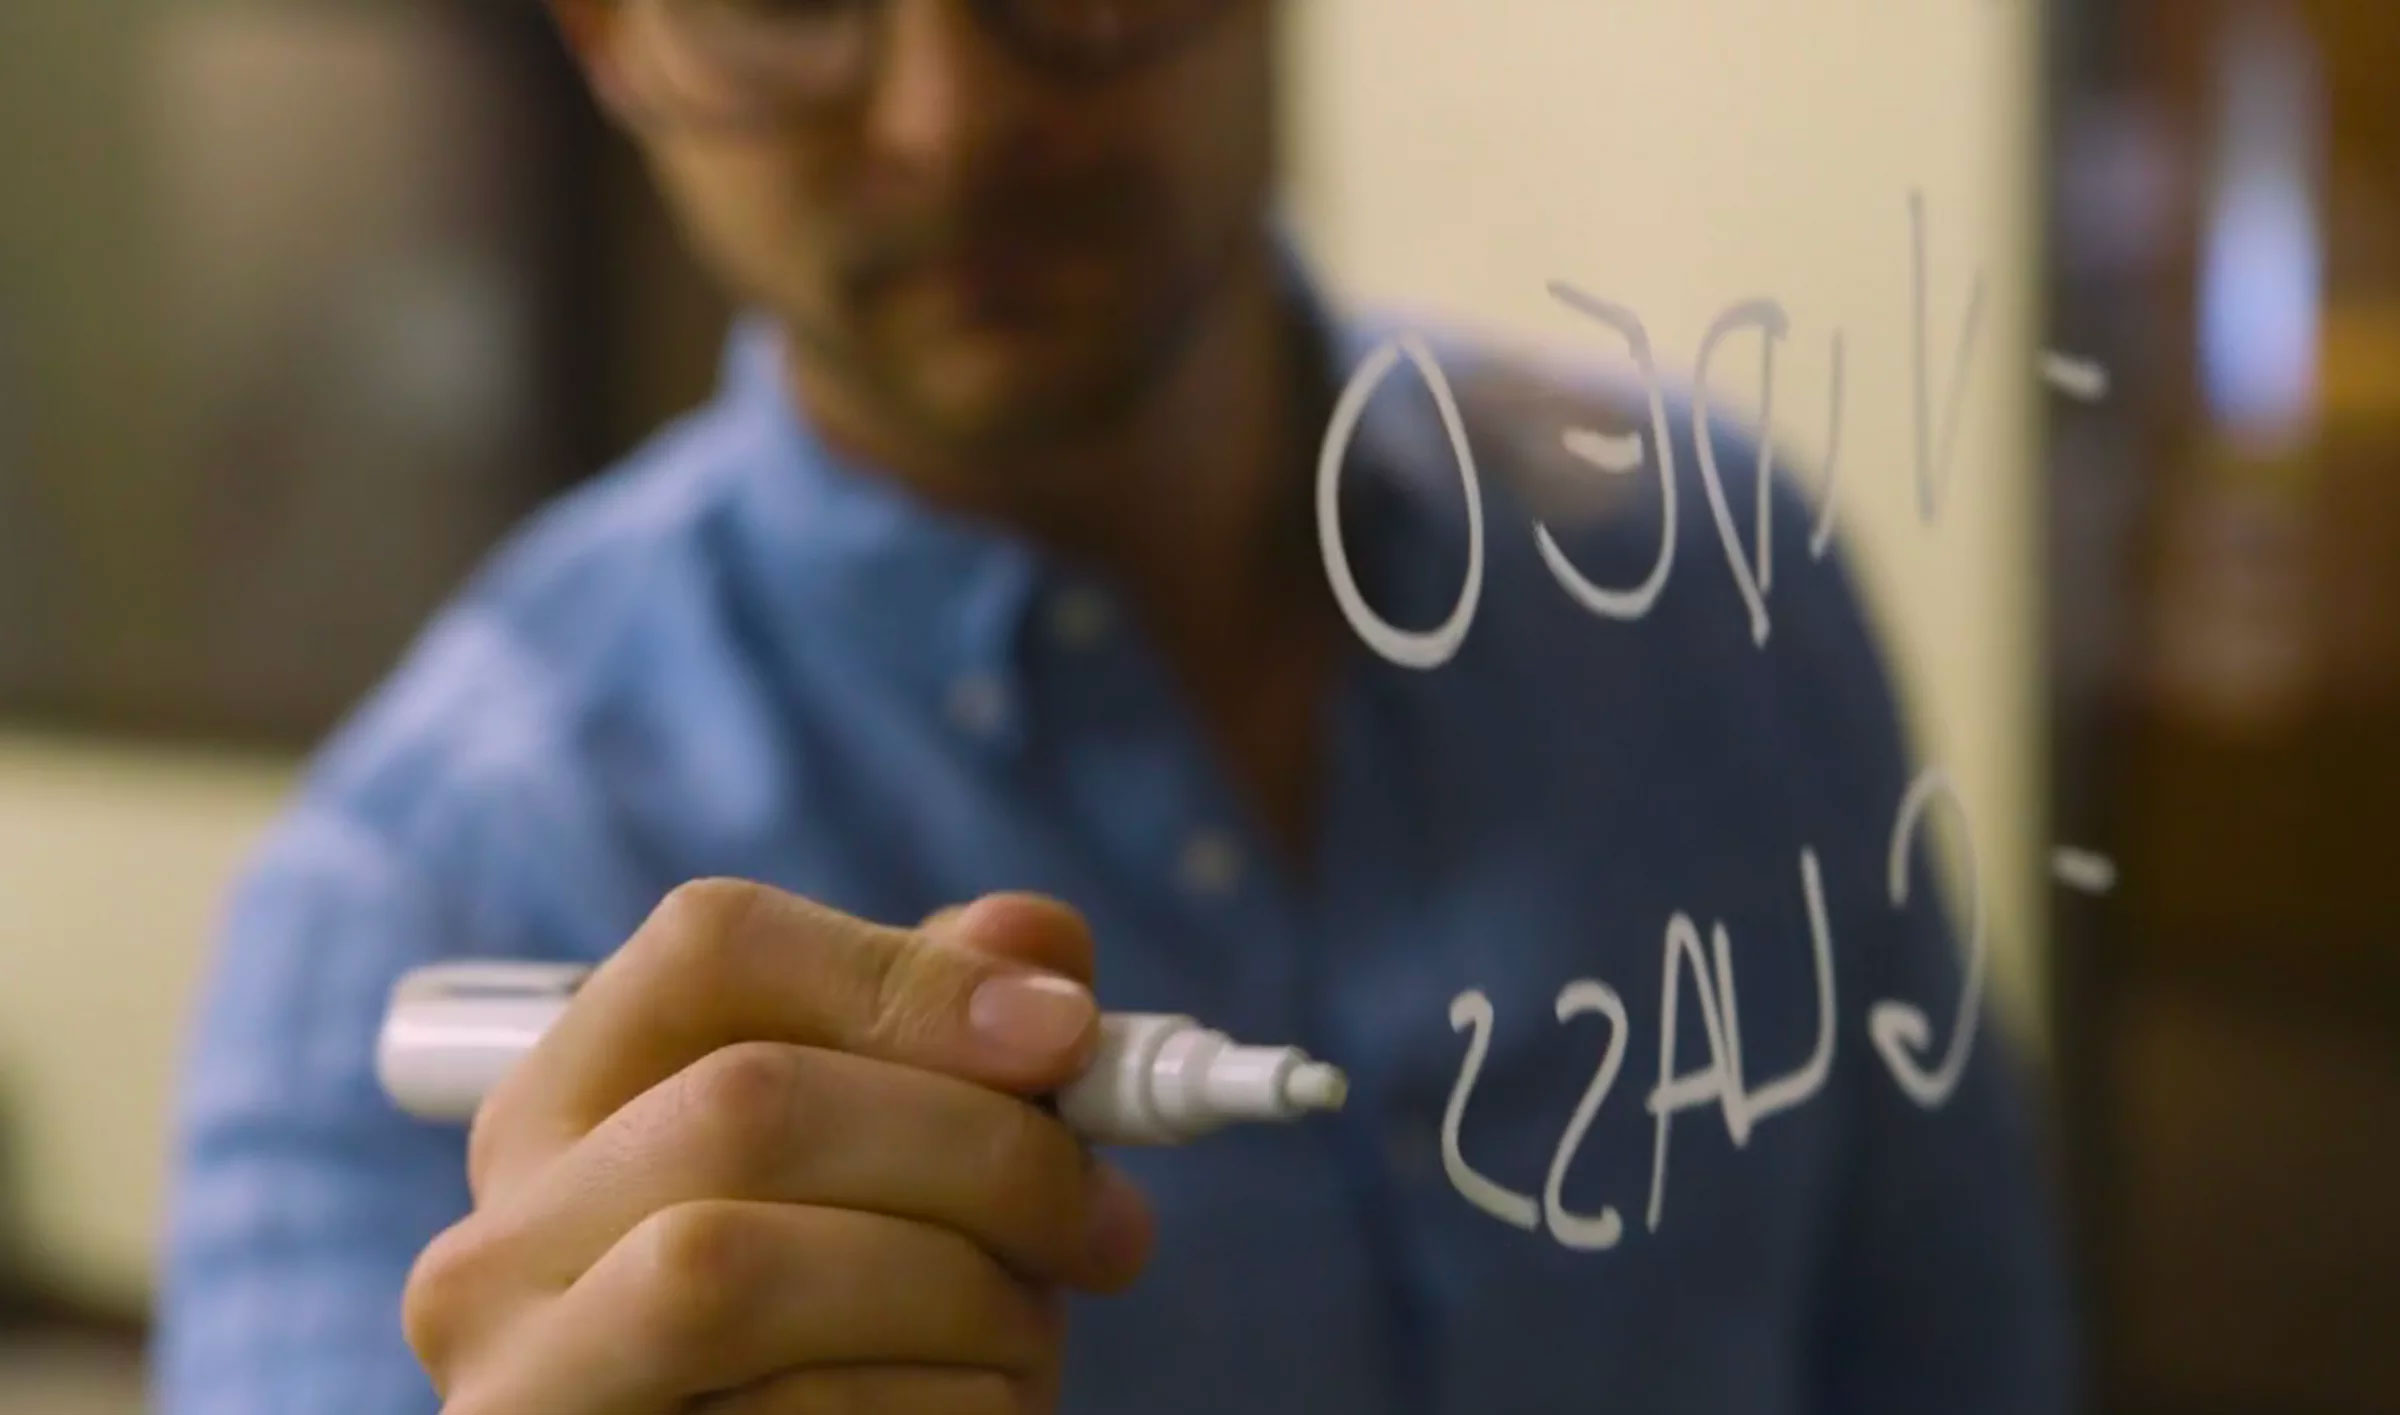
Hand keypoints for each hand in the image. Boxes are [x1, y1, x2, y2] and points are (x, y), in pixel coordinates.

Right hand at [401, 883, 1155, 1413]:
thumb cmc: (839, 1351)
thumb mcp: (893, 1185)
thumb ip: (943, 1046)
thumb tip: (1035, 942)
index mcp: (565, 1113)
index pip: (710, 945)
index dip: (909, 974)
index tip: (1068, 1033)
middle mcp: (499, 1242)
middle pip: (747, 1104)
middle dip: (975, 1148)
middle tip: (1107, 1218)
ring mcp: (521, 1382)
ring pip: (739, 1270)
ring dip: (960, 1297)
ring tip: (1032, 1333)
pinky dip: (944, 1407)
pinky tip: (977, 1410)